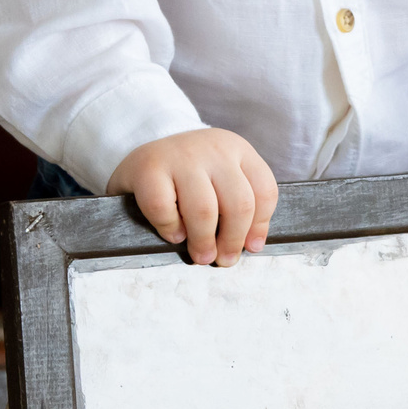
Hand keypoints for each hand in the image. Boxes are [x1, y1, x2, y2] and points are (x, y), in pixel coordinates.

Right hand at [105, 128, 279, 265]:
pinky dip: (170, 229)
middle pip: (239, 204)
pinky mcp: (149, 167)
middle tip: (223, 260)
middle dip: (233, 240)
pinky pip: (164, 209)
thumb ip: (238, 205)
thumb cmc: (188, 177)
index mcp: (237, 149)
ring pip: (204, 210)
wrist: (144, 156)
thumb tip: (251, 246)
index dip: (260, 226)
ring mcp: (180, 155)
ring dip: (204, 241)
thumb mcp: (220, 178)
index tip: (251, 247)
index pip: (263, 191)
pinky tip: (174, 234)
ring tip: (201, 255)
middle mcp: (213, 148)